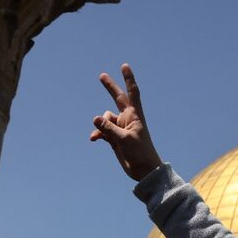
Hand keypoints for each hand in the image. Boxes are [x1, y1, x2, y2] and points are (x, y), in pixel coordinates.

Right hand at [90, 63, 162, 180]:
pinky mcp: (114, 138)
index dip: (128, 79)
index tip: (124, 66)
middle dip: (110, 87)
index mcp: (134, 115)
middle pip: (117, 98)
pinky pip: (102, 131)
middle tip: (101, 76)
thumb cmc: (140, 153)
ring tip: (100, 134)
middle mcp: (127, 119)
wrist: (143, 170)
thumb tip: (95, 119)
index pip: (132, 92)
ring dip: (101, 124)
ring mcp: (120, 128)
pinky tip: (94, 139)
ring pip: (105, 119)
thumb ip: (109, 128)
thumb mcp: (124, 139)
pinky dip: (97, 133)